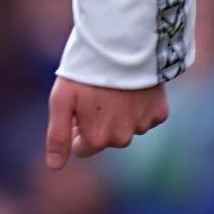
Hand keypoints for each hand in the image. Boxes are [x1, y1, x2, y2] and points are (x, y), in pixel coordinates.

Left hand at [45, 76, 168, 168]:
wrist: (119, 47)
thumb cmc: (85, 72)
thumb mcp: (61, 100)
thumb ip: (57, 135)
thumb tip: (54, 166)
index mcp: (97, 139)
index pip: (82, 147)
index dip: (76, 127)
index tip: (76, 106)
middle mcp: (122, 139)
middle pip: (105, 138)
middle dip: (97, 121)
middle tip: (93, 92)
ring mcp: (143, 126)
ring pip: (126, 127)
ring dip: (118, 113)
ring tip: (112, 86)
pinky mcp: (159, 113)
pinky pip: (145, 115)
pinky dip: (138, 105)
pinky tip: (131, 86)